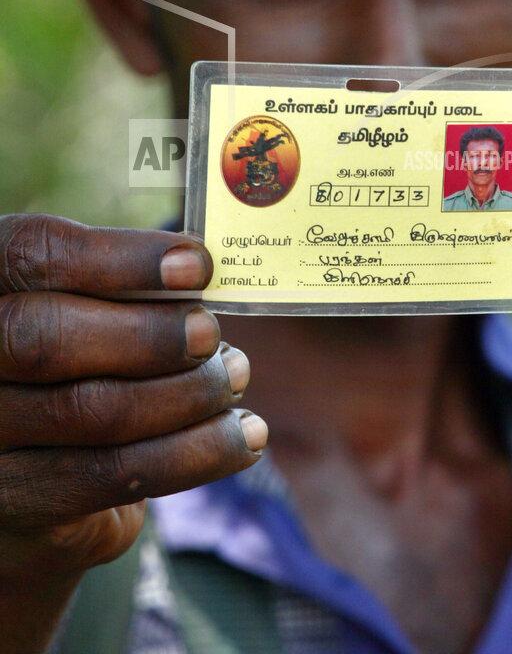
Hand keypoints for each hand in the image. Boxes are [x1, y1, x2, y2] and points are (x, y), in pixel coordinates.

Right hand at [0, 214, 267, 589]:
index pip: (32, 256)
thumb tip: (198, 275)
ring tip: (234, 376)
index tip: (198, 265)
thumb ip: (120, 288)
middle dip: (147, 334)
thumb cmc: (70, 359)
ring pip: (90, 411)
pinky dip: (195, 453)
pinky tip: (241, 436)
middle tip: (209, 333)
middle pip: (44, 338)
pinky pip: (114, 476)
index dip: (118, 258)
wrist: (27, 474)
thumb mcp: (78, 306)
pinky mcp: (15, 503)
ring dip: (186, 393)